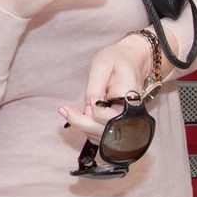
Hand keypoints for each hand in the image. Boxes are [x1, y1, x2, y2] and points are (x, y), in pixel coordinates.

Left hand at [57, 30, 174, 139]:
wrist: (131, 61)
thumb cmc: (116, 60)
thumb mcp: (102, 65)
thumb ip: (94, 88)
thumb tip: (89, 110)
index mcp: (131, 99)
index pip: (110, 117)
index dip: (94, 111)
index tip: (87, 100)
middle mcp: (132, 115)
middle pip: (105, 132)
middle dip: (81, 123)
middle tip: (64, 110)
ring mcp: (127, 122)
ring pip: (102, 137)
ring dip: (83, 127)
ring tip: (68, 111)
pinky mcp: (120, 125)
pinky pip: (102, 135)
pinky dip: (88, 129)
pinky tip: (79, 116)